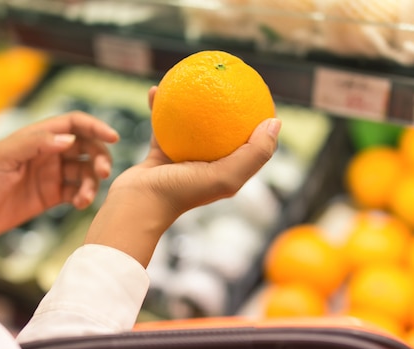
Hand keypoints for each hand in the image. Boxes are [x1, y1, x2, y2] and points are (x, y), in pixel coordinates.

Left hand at [0, 111, 118, 236]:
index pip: (74, 124)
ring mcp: (52, 174)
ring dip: (91, 183)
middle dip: (100, 158)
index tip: (114, 137)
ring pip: (85, 172)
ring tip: (85, 199)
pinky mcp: (53, 195)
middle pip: (86, 148)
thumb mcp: (4, 156)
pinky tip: (79, 204)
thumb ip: (37, 143)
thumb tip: (70, 139)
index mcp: (38, 137)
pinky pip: (78, 192)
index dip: (95, 127)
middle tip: (104, 173)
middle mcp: (48, 152)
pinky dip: (84, 197)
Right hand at [84, 86, 280, 266]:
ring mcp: (185, 159)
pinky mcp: (161, 154)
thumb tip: (275, 122)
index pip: (254, 146)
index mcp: (228, 173)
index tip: (264, 97)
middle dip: (230, 107)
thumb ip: (254, 153)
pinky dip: (159, 108)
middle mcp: (209, 166)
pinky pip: (162, 125)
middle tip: (231, 80)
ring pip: (193, 125)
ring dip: (193, 103)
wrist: (138, 206)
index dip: (262, 123)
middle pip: (226, 131)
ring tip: (193, 78)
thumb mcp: (226, 176)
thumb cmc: (181, 193)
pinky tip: (156, 89)